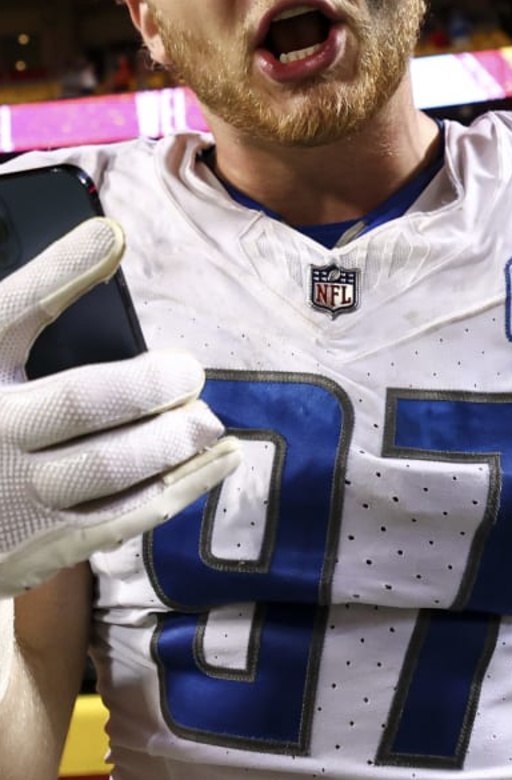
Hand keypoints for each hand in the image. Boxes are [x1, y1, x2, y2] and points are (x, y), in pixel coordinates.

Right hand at [0, 218, 240, 599]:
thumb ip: (32, 310)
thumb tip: (107, 236)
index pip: (10, 313)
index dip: (61, 273)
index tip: (113, 235)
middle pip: (81, 400)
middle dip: (150, 383)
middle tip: (187, 373)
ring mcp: (14, 495)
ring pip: (110, 464)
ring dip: (173, 438)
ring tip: (203, 419)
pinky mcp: (47, 544)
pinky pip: (130, 513)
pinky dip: (187, 484)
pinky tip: (223, 458)